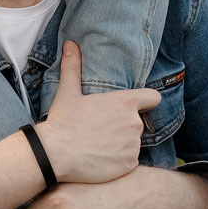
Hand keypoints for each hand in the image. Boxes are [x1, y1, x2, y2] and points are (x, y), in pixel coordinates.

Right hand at [36, 43, 158, 184]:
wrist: (54, 155)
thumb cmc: (62, 122)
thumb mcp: (67, 92)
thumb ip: (73, 67)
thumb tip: (70, 44)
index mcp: (125, 102)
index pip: (153, 98)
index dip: (146, 101)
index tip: (134, 107)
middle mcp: (135, 123)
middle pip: (139, 122)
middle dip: (124, 125)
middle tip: (101, 129)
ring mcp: (133, 145)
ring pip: (133, 143)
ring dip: (122, 144)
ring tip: (99, 145)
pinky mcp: (129, 165)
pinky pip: (129, 161)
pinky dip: (118, 162)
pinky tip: (100, 159)